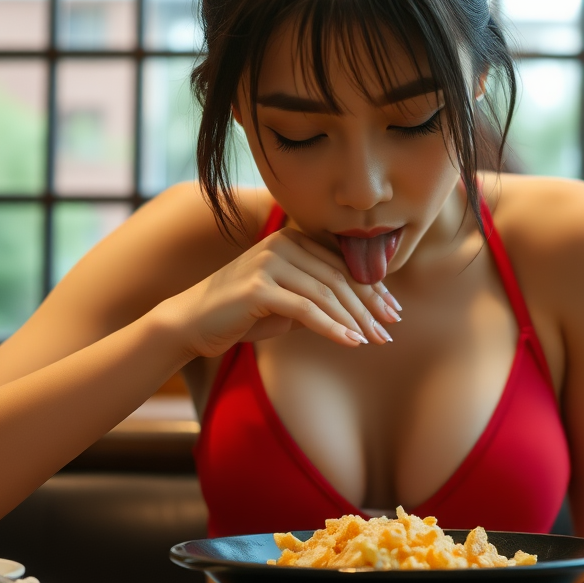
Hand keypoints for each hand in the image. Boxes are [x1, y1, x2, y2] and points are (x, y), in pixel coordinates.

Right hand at [162, 228, 402, 358]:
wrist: (191, 323)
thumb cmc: (242, 315)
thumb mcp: (287, 302)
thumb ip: (318, 297)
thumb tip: (364, 310)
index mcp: (291, 240)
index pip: (342, 264)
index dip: (371, 288)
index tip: (392, 310)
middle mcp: (282, 244)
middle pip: (339, 277)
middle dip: (369, 305)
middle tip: (390, 329)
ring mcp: (269, 262)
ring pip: (327, 293)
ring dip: (356, 319)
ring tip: (375, 340)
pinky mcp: (258, 287)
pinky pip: (306, 309)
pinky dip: (333, 327)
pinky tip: (351, 342)